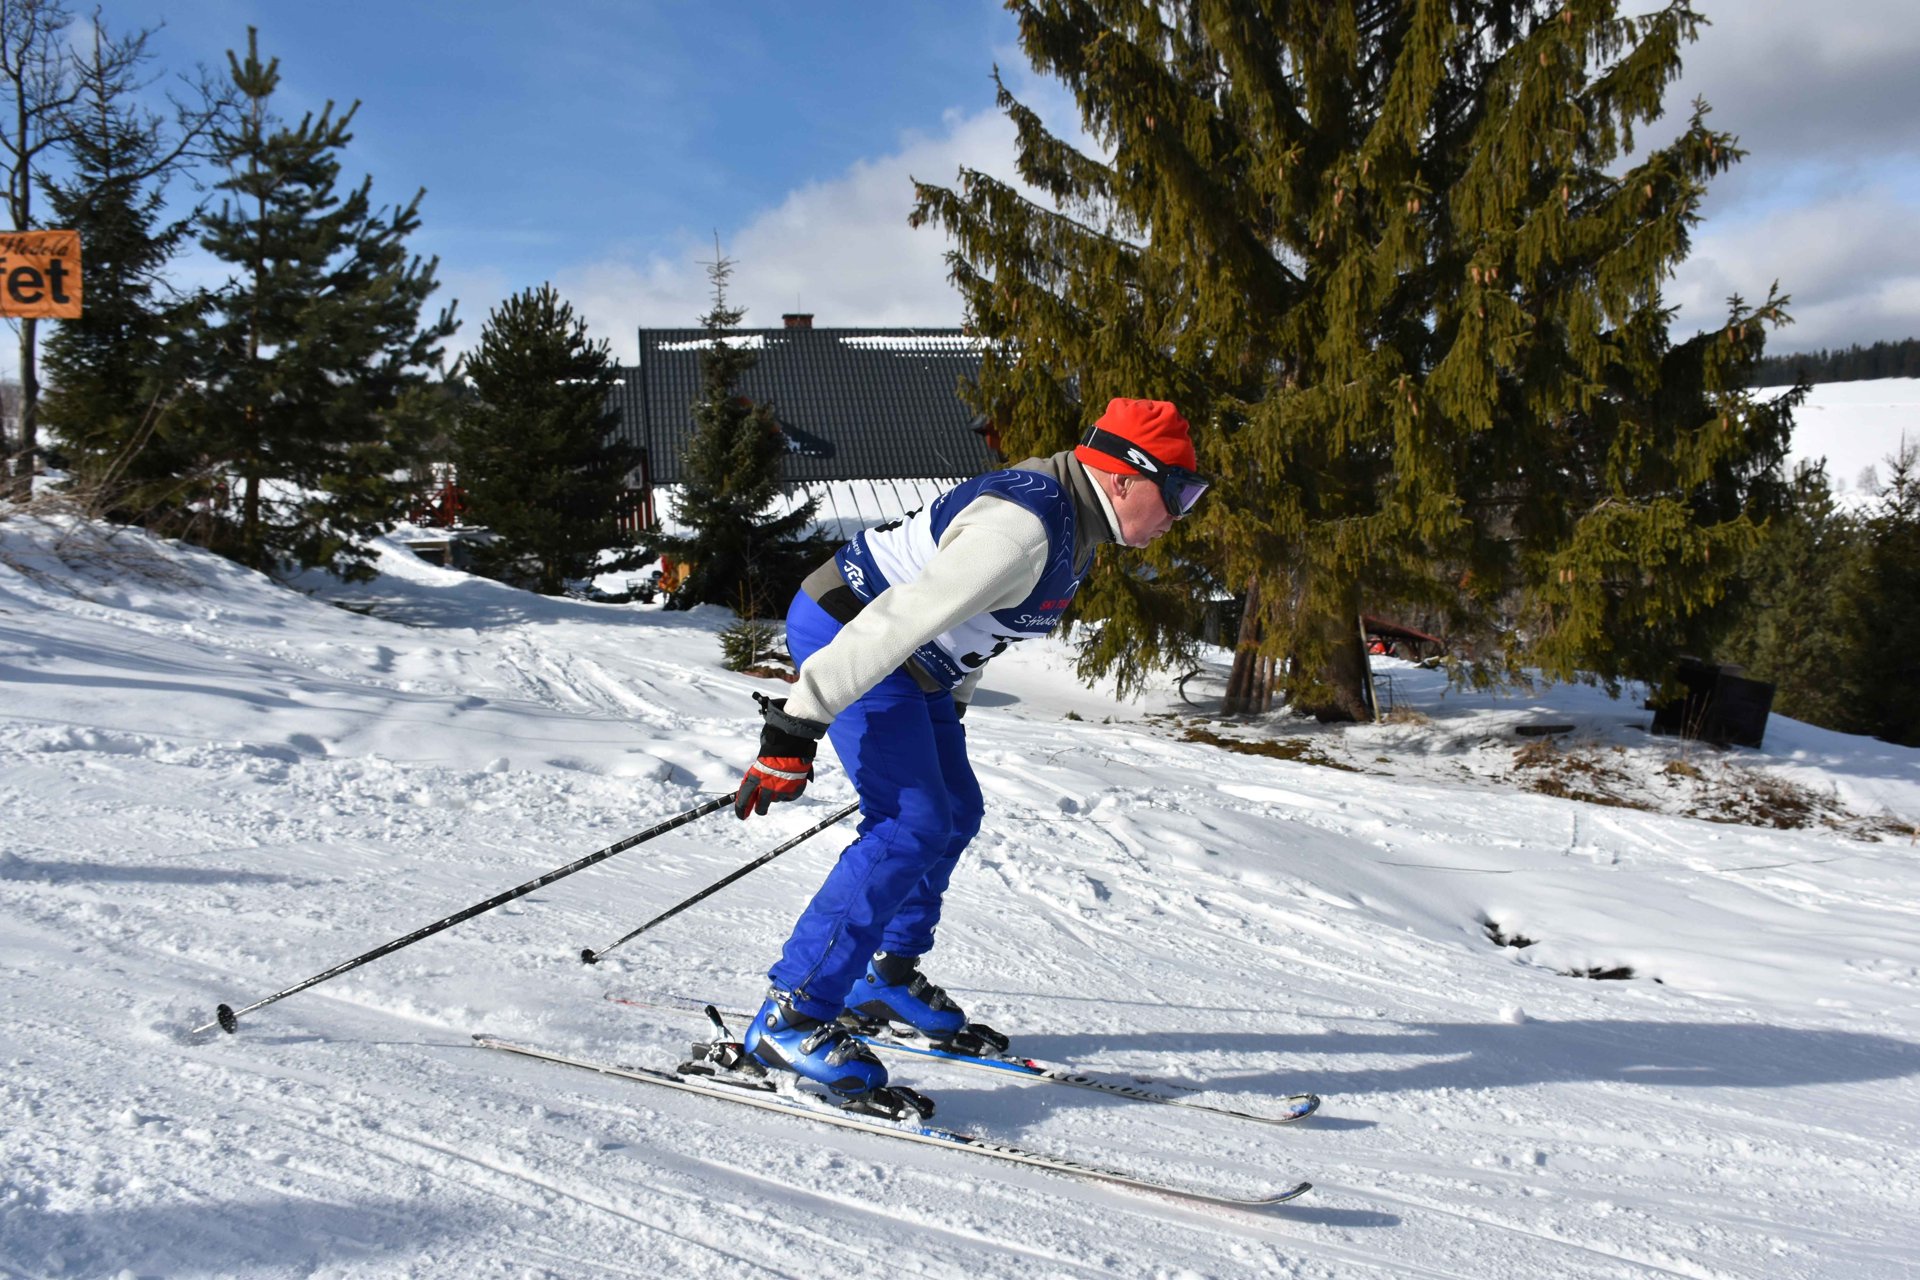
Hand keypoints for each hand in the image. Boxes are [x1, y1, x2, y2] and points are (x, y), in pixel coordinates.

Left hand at [735, 695, 826, 818]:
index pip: (744, 798)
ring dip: (775, 794)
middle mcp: (768, 787)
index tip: (742, 816)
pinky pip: (790, 796)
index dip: (741, 809)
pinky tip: (789, 782)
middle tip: (760, 809)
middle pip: (761, 807)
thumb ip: (756, 776)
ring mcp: (783, 789)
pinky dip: (789, 792)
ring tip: (779, 780)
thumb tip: (751, 791)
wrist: (793, 740)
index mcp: (755, 778)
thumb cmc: (774, 746)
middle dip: (760, 809)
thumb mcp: (759, 761)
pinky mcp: (796, 789)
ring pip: (776, 799)